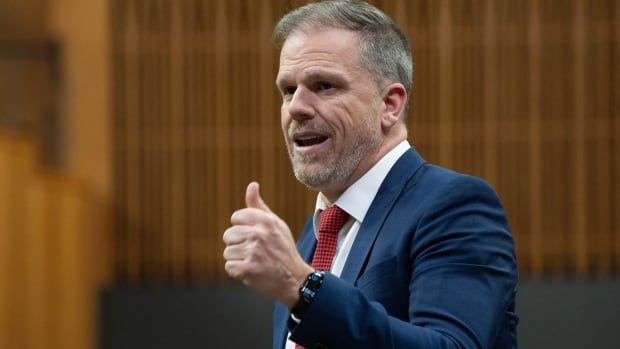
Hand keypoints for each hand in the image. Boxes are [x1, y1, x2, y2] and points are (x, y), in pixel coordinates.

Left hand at [223, 182, 313, 306]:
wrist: (294, 279)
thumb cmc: (283, 250)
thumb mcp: (275, 224)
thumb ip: (259, 206)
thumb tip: (252, 185)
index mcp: (265, 220)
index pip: (236, 217)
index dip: (242, 228)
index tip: (254, 237)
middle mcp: (259, 234)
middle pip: (228, 235)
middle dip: (238, 245)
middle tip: (255, 252)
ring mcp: (253, 252)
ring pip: (227, 252)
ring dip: (238, 259)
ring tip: (254, 262)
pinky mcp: (248, 269)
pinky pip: (229, 267)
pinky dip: (238, 272)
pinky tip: (252, 271)